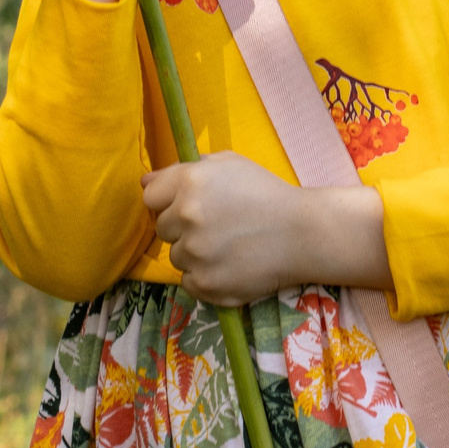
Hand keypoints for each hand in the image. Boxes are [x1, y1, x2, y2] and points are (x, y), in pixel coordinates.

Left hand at [143, 155, 392, 305]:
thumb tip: (145, 181)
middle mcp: (186, 217)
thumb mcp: (228, 164)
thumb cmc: (266, 192)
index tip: (187, 206)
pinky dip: (205, 276)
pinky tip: (230, 265)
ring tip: (228, 246)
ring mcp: (194, 253)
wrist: (303, 233)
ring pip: (176, 256)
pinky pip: (188, 281)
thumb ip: (184, 168)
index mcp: (189, 182)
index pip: (150, 197)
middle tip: (216, 226)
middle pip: (161, 228)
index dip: (168, 201)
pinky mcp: (205, 284)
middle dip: (182, 227)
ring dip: (194, 253)